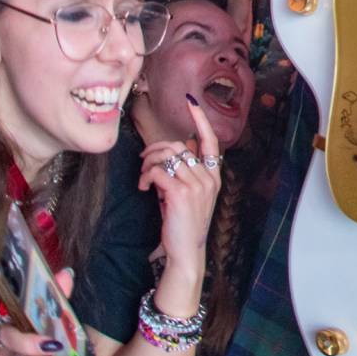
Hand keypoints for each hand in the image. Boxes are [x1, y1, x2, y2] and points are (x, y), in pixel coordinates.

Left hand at [138, 98, 221, 270]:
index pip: (211, 140)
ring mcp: (197, 185)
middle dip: (155, 150)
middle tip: (143, 162)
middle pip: (178, 145)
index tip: (191, 102)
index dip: (200, 119)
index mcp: (214, 176)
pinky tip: (144, 189)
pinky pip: (158, 171)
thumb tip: (174, 150)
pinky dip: (146, 177)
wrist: (185, 253)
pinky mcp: (181, 193)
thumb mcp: (189, 194)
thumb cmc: (182, 223)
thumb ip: (185, 172)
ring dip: (148, 164)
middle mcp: (209, 177)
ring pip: (166, 156)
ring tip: (143, 179)